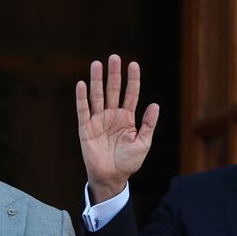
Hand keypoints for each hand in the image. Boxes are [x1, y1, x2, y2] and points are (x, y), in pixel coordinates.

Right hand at [76, 55, 159, 201]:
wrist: (112, 177)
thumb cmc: (128, 162)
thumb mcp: (143, 143)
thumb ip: (148, 124)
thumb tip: (155, 105)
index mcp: (127, 118)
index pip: (130, 94)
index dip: (132, 80)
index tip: (133, 64)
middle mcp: (112, 116)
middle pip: (113, 90)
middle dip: (114, 74)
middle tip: (114, 57)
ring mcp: (98, 121)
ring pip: (97, 96)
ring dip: (97, 80)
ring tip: (96, 64)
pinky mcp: (86, 128)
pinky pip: (83, 110)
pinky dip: (82, 98)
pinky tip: (81, 84)